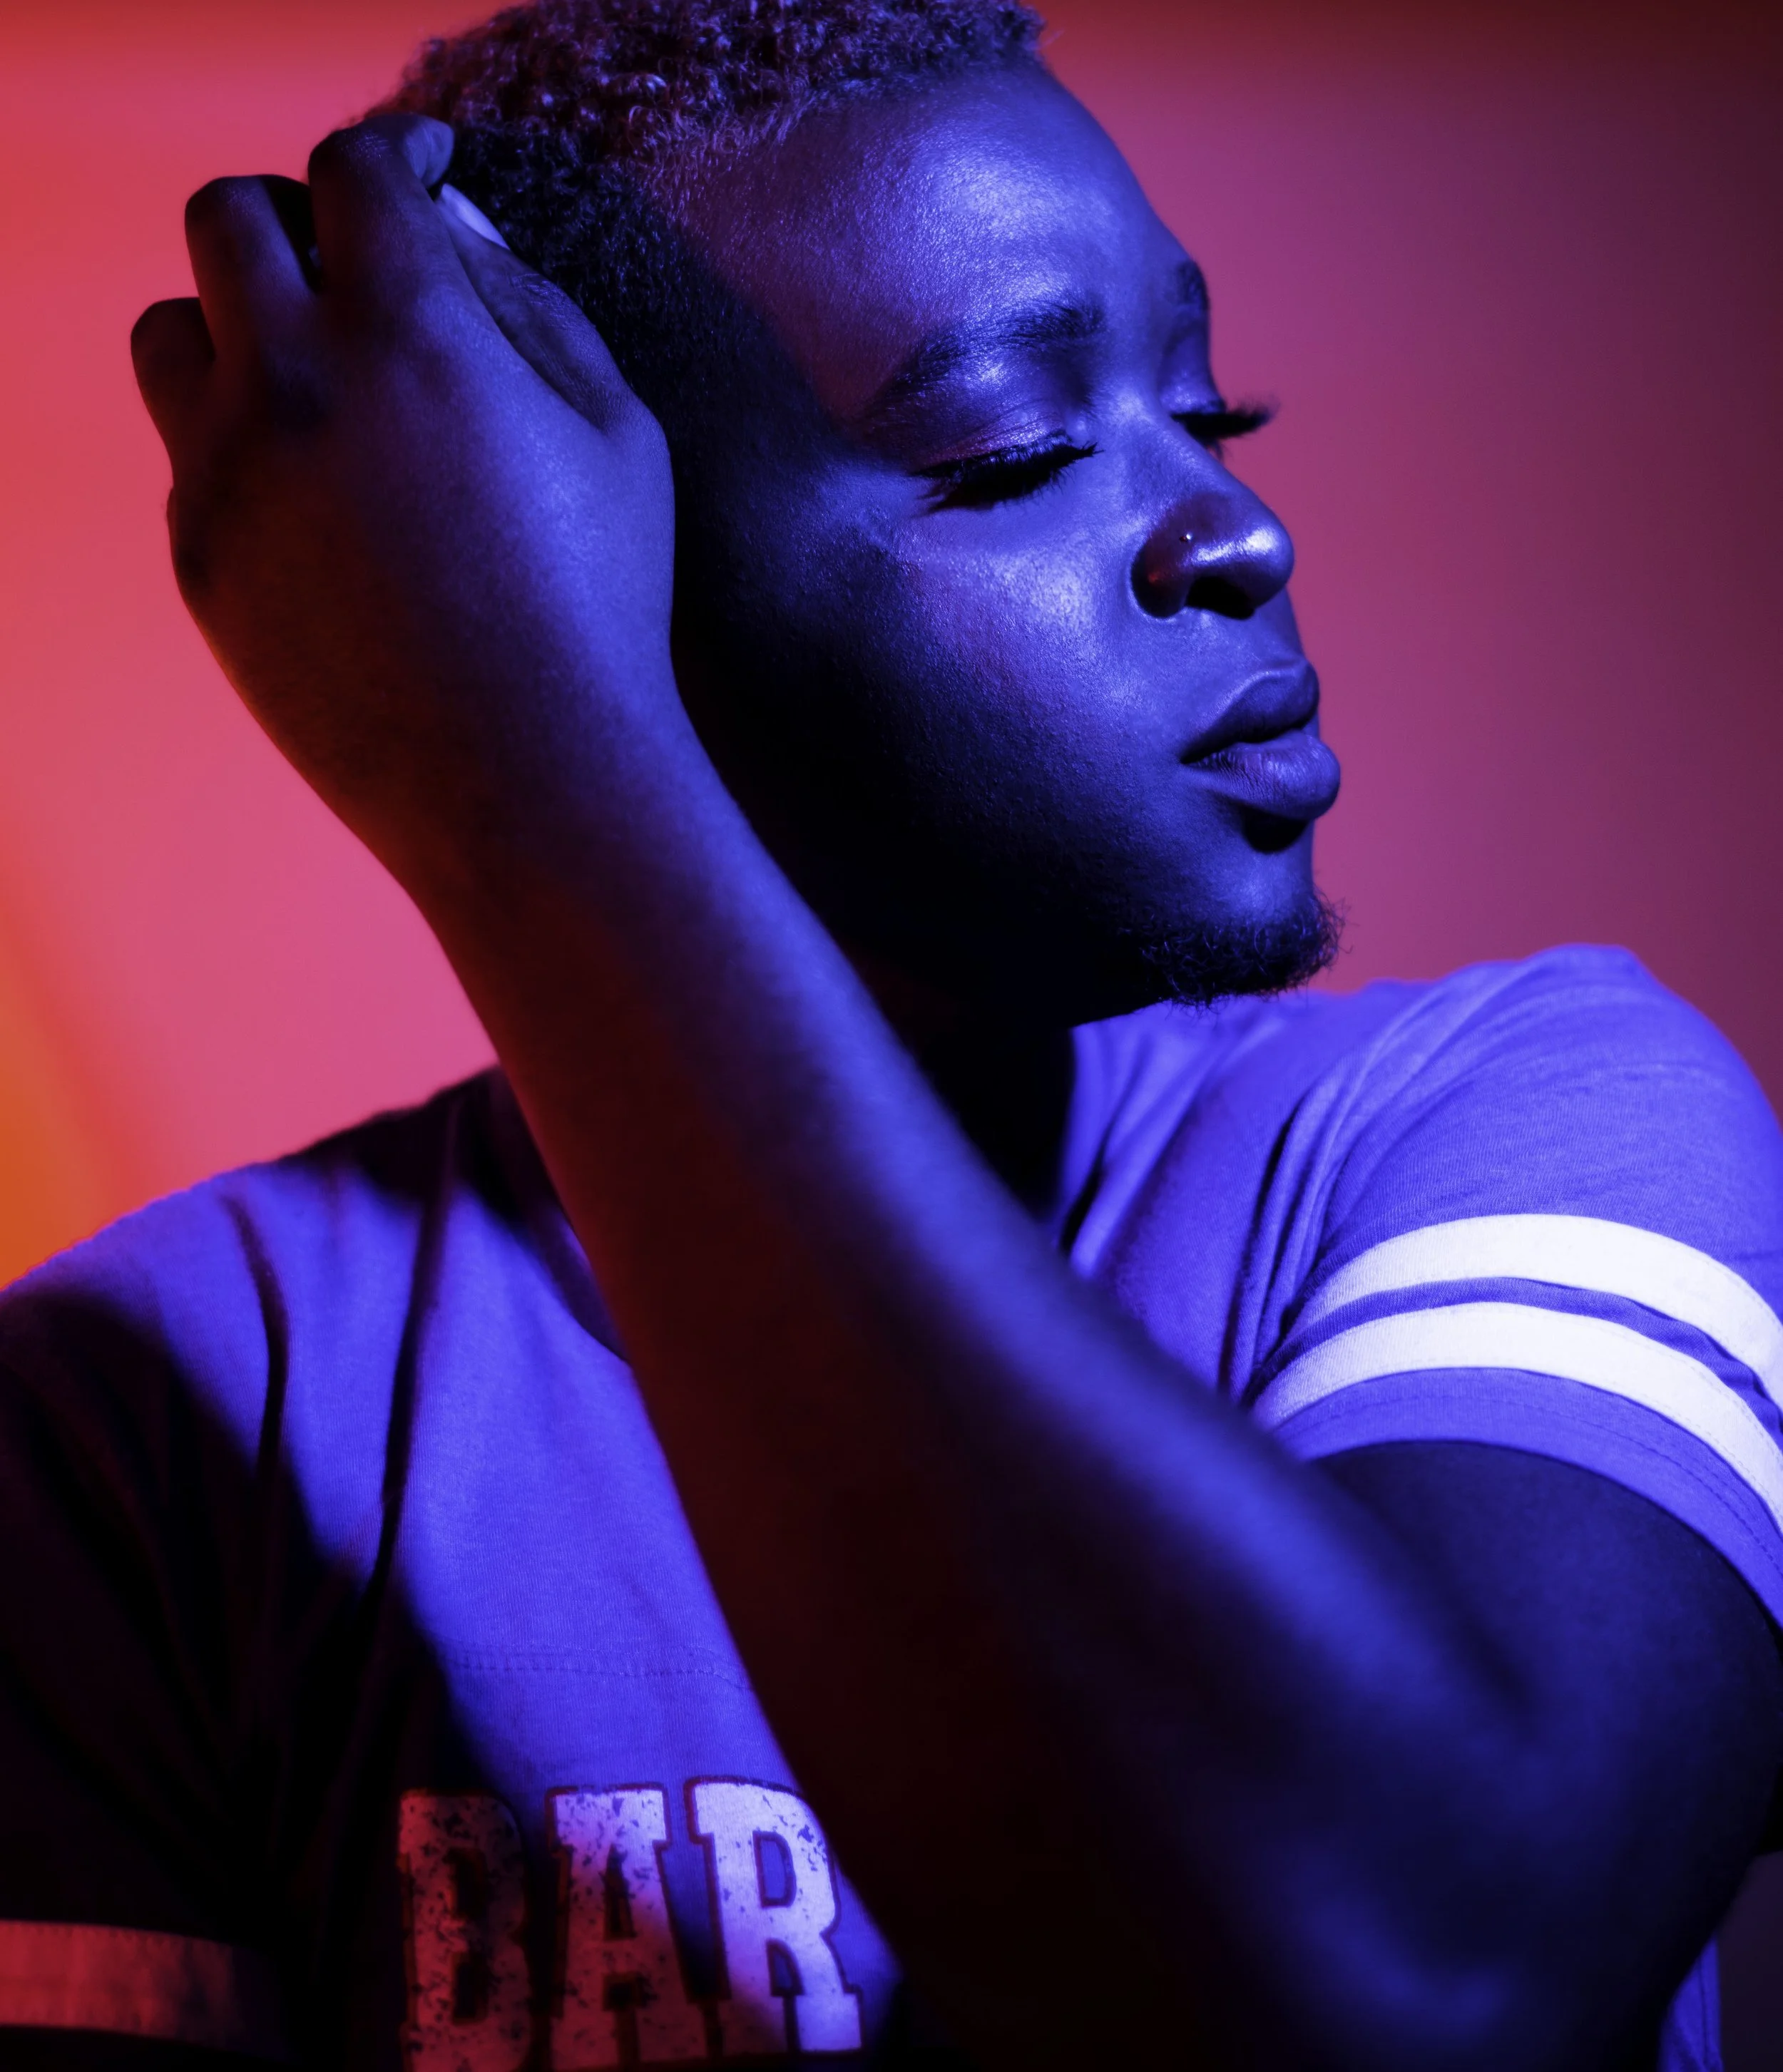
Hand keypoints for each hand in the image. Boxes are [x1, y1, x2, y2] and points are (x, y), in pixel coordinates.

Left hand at [131, 116, 679, 894]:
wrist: (529, 782)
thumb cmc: (603, 608)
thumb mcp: (620, 434)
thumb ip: (532, 303)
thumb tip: (445, 231)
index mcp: (416, 334)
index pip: (350, 170)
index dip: (390, 161)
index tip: (415, 180)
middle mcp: (296, 385)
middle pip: (224, 219)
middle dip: (291, 223)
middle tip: (351, 272)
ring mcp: (229, 477)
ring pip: (171, 332)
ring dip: (234, 327)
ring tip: (311, 383)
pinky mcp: (201, 560)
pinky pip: (188, 458)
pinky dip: (242, 448)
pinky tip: (324, 502)